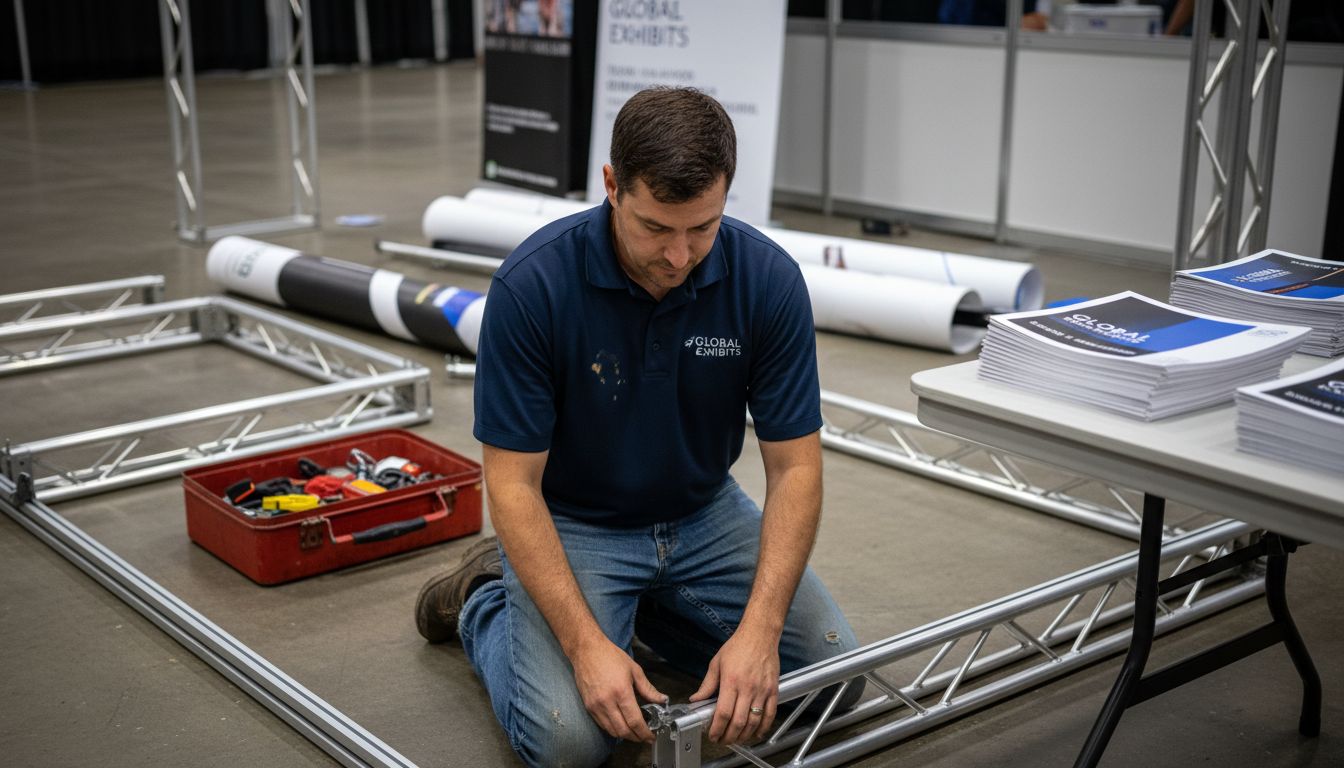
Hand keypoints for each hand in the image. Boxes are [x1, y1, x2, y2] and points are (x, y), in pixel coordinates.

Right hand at [570, 637, 665, 742]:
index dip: (645, 733)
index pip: (635, 721)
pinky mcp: (588, 706)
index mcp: (622, 692)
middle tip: (644, 737)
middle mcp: (607, 702)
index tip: (651, 737)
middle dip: (636, 738)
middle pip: (623, 730)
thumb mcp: (634, 670)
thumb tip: (662, 700)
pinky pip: (602, 725)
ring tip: (634, 733)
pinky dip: (613, 729)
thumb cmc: (610, 657)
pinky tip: (620, 726)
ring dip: (624, 736)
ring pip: (612, 730)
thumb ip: (648, 689)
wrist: (587, 650)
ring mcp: (596, 706)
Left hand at [689, 625, 780, 744]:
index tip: (713, 735)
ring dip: (745, 735)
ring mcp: (762, 690)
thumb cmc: (738, 646)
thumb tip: (696, 699)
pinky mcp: (773, 690)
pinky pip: (770, 714)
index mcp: (731, 681)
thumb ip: (707, 685)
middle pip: (738, 722)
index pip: (723, 713)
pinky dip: (763, 727)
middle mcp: (747, 688)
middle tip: (722, 740)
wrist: (760, 635)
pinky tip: (756, 733)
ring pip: (754, 721)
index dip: (717, 729)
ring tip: (736, 739)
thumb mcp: (716, 663)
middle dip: (729, 736)